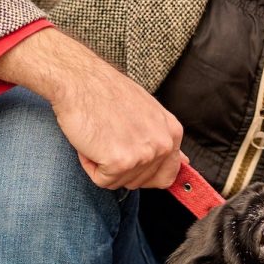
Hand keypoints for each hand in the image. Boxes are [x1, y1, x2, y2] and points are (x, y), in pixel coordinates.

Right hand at [0, 27, 187, 189]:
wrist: (79, 80)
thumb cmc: (107, 92)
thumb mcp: (148, 112)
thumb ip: (164, 139)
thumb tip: (184, 161)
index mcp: (172, 133)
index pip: (167, 175)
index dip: (144, 174)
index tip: (128, 160)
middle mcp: (163, 144)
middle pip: (140, 182)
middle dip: (119, 167)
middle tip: (108, 137)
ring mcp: (143, 154)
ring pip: (119, 182)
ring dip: (103, 164)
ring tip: (100, 135)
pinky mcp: (120, 162)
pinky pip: (102, 180)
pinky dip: (90, 165)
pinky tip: (91, 141)